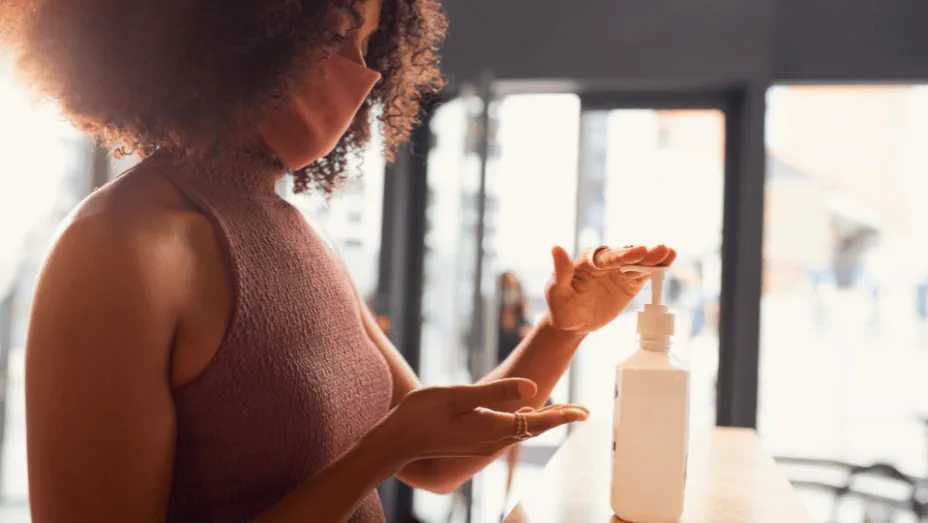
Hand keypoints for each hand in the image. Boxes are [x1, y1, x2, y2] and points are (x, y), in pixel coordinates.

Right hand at [374, 379, 587, 461]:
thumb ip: (496, 392)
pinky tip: (525, 414)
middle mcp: (491, 440)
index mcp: (491, 428)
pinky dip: (522, 422)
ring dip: (542, 420)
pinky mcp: (472, 443)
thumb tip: (534, 389)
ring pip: (520, 431)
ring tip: (561, 411)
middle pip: (533, 428)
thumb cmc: (422, 414)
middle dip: (558, 418)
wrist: (396, 442)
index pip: (537, 422)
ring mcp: (481, 444)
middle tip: (583, 411)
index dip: (562, 416)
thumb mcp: (459, 395)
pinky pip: (506, 432)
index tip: (584, 411)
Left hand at [545, 245, 676, 334]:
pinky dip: (656, 269)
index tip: (640, 251)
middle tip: (661, 250)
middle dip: (643, 253)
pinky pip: (644, 274)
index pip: (609, 257)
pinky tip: (668, 261)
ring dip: (654, 258)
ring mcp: (619, 271)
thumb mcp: (556, 292)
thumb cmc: (561, 306)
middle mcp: (606, 261)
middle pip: (627, 255)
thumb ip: (560, 271)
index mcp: (589, 260)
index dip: (624, 255)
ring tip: (669, 253)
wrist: (572, 323)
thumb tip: (555, 248)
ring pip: (639, 262)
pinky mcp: (629, 282)